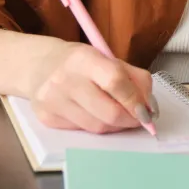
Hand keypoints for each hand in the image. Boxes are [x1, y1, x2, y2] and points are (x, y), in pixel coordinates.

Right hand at [26, 42, 158, 133]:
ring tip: (120, 116)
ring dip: (115, 126)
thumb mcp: (106, 58)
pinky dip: (96, 126)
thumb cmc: (78, 62)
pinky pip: (82, 130)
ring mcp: (53, 101)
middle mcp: (65, 80)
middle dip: (130, 119)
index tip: (149, 111)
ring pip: (97, 127)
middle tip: (139, 118)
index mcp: (83, 58)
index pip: (116, 82)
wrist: (38, 65)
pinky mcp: (47, 118)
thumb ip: (133, 77)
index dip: (136, 100)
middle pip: (108, 112)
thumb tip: (150, 105)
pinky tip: (96, 114)